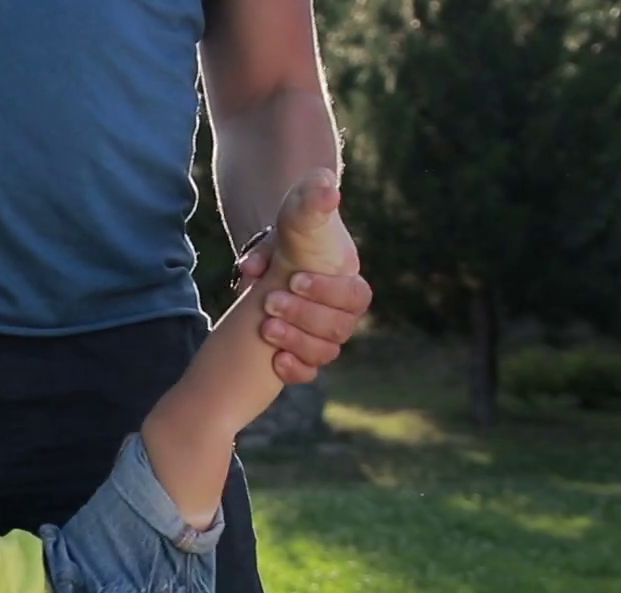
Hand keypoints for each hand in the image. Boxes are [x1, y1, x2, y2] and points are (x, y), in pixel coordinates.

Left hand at [234, 172, 372, 384]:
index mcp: (349, 283)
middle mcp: (342, 314)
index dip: (326, 292)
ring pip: (324, 352)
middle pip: (339, 328)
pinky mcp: (303, 355)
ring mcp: (323, 337)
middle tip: (271, 301)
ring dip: (295, 342)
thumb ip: (312, 202)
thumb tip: (325, 190)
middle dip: (304, 316)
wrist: (275, 257)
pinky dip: (294, 371)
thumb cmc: (293, 234)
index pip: (355, 296)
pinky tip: (274, 361)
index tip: (294, 278)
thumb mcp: (298, 215)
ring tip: (265, 326)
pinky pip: (309, 373)